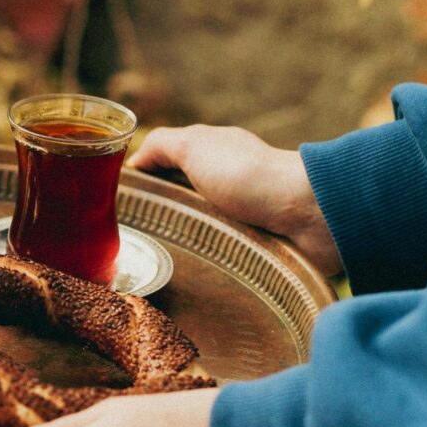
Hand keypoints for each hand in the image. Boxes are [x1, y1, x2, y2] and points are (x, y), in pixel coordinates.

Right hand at [127, 125, 342, 275]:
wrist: (308, 213)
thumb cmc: (249, 176)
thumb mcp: (195, 146)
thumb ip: (162, 145)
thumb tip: (134, 161)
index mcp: (213, 161)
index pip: (168, 173)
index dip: (145, 188)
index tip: (118, 211)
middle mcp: (227, 190)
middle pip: (181, 208)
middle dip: (159, 226)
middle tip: (134, 248)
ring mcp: (242, 223)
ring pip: (199, 239)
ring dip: (183, 253)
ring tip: (157, 272)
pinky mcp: (256, 254)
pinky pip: (223, 265)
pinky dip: (209, 271)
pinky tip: (190, 281)